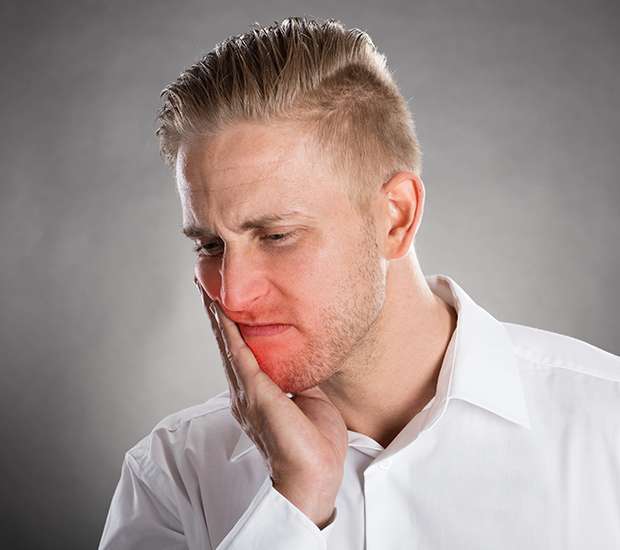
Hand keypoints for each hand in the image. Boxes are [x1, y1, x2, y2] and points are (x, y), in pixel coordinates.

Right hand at [194, 278, 347, 528]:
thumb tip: (299, 357)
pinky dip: (228, 332)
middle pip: (227, 346)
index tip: (225, 304)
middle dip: (218, 316)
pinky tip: (221, 312)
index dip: (232, 327)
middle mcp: (245, 393)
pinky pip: (238, 355)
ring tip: (207, 292)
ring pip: (227, 346)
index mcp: (257, 395)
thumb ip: (299, 377)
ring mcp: (246, 394)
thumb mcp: (310, 399)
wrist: (314, 475)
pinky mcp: (254, 395)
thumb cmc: (314, 444)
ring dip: (217, 318)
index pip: (241, 353)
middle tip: (206, 287)